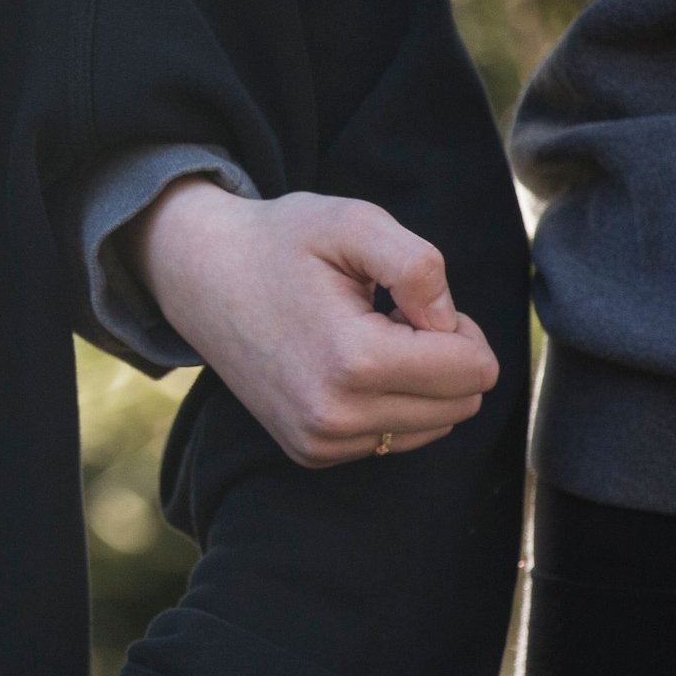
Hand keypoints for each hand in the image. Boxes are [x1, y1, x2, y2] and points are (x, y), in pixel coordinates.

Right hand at [122, 179, 499, 465]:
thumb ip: (419, 264)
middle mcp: (336, 418)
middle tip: (390, 317)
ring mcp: (320, 442)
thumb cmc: (278, 243)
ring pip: (436, 426)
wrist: (199, 278)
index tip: (407, 300)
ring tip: (366, 340)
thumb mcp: (352, 223)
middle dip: (444, 356)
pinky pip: (394, 438)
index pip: (476, 370)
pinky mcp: (310, 453)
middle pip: (463, 403)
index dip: (459, 324)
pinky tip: (347, 365)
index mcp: (354, 363)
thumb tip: (448, 324)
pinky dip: (390, 402)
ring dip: (419, 382)